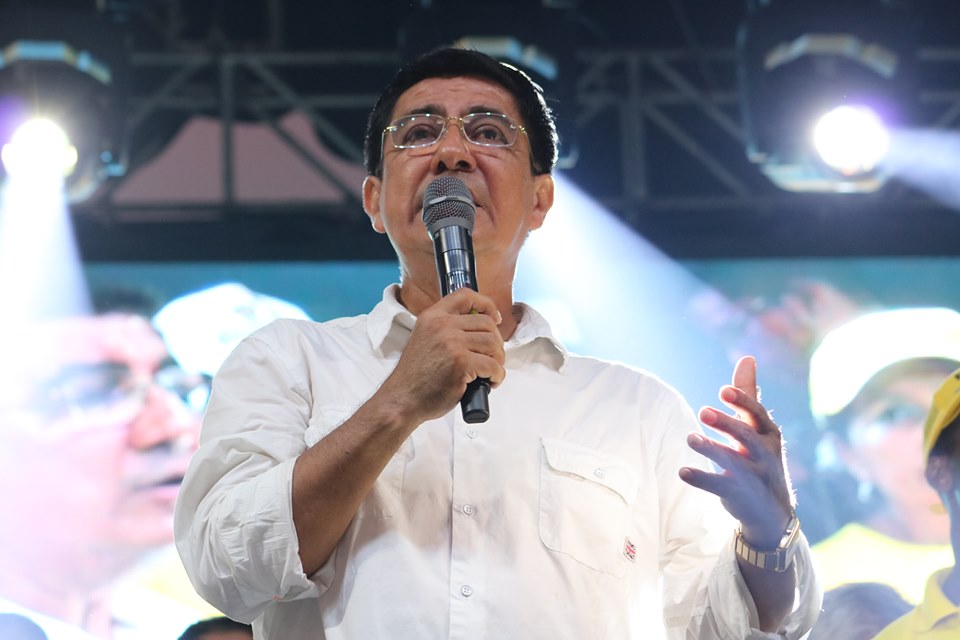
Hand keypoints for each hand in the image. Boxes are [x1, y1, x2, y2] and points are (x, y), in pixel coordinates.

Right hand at [380, 287, 505, 424]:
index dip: (486, 304)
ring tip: (490, 372)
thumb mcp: (425, 340)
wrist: (402, 400)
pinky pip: (493, 365)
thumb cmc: (416, 377)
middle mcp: (442, 325)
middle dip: (495, 343)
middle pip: (487, 323)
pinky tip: (489, 383)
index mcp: (432, 316)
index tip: (495, 318)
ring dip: (498, 360)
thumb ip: (446, 330)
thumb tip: (479, 329)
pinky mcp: (461, 363)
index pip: (465, 295)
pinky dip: (497, 376)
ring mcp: (452, 344)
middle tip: (491, 358)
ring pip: (493, 343)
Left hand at [679, 355, 794, 547]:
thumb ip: (749, 395)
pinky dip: (701, 478)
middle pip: (746, 437)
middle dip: (727, 424)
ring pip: (732, 462)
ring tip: (690, 437)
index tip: (724, 391)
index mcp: (768, 435)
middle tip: (703, 411)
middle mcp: (764, 454)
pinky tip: (682, 471)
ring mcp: (752, 477)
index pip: (758, 415)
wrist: (773, 513)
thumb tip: (747, 357)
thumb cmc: (760, 459)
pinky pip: (718, 486)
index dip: (743, 402)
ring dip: (711, 449)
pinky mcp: (738, 495)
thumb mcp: (758, 429)